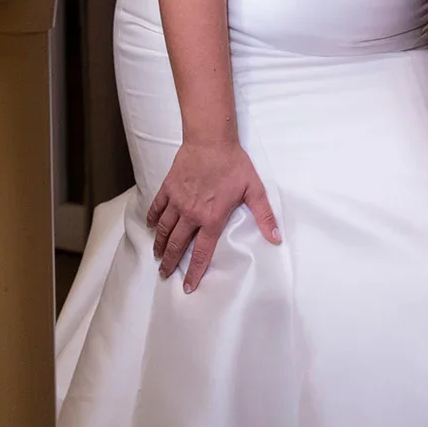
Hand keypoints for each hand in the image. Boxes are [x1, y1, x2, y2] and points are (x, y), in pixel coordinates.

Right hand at [147, 141, 279, 289]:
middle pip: (178, 245)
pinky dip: (152, 218)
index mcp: (212, 218)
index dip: (195, 271)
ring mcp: (177, 201)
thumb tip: (276, 238)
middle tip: (165, 274)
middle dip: (171, 263)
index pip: (202, 252)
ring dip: (160, 245)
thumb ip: (264, 216)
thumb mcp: (254, 190)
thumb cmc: (233, 164)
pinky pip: (157, 207)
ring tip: (157, 256)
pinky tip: (150, 227)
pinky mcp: (168, 188)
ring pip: (165, 229)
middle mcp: (191, 214)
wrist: (210, 140)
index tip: (188, 286)